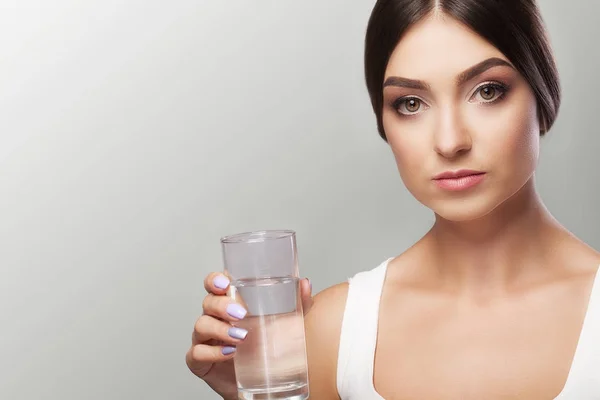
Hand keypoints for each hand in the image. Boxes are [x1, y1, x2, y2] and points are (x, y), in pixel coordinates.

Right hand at [185, 272, 313, 398]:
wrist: (261, 386)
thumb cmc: (268, 349)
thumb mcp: (286, 326)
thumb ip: (297, 305)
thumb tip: (305, 284)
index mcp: (230, 304)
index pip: (215, 284)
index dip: (215, 280)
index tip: (224, 282)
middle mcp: (215, 318)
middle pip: (208, 302)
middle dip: (221, 305)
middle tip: (240, 313)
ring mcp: (206, 339)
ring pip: (201, 325)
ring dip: (219, 329)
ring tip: (240, 336)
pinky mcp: (201, 361)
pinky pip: (197, 353)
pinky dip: (213, 352)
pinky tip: (229, 353)